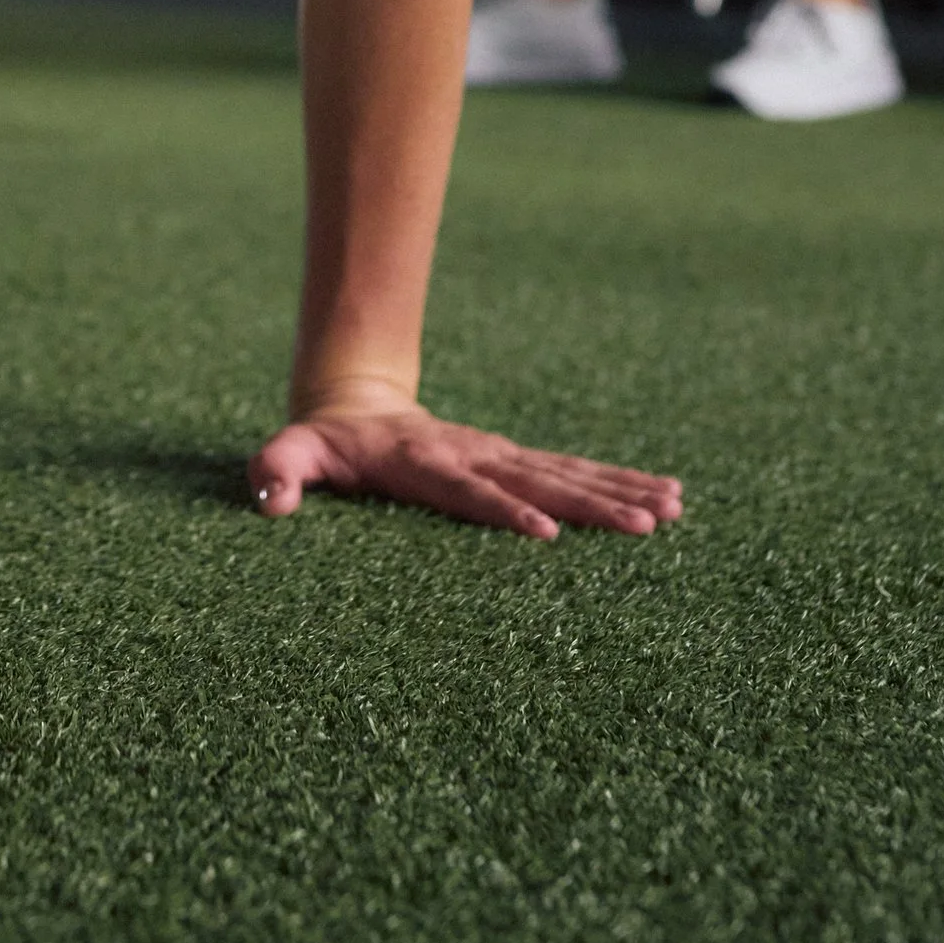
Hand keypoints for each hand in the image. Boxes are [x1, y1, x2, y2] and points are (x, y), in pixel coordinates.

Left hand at [250, 398, 680, 540]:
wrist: (356, 408)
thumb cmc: (324, 446)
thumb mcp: (292, 454)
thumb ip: (278, 471)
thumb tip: (269, 499)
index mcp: (424, 464)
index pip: (468, 491)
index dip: (504, 510)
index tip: (545, 534)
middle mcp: (472, 455)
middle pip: (536, 482)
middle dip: (589, 505)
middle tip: (645, 524)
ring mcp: (499, 456)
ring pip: (567, 473)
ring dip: (620, 491)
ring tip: (674, 508)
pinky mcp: (516, 462)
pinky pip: (574, 472)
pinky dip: (621, 483)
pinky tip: (669, 496)